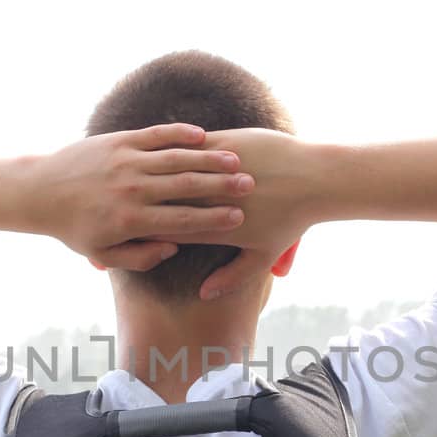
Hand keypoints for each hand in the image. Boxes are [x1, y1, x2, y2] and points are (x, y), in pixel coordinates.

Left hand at [27, 123, 252, 270]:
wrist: (40, 192)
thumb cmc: (75, 228)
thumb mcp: (105, 253)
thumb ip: (141, 257)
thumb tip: (174, 248)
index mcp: (131, 220)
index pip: (183, 220)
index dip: (214, 219)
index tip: (240, 217)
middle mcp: (131, 189)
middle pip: (186, 187)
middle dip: (221, 187)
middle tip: (250, 187)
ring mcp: (126, 161)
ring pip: (176, 158)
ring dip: (209, 160)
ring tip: (236, 162)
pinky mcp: (119, 140)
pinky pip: (156, 135)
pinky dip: (181, 135)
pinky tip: (203, 137)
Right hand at [140, 128, 317, 298]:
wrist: (316, 180)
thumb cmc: (292, 223)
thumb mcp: (263, 257)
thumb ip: (232, 278)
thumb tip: (204, 295)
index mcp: (215, 227)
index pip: (169, 229)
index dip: (147, 230)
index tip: (131, 230)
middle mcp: (212, 197)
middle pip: (166, 200)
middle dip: (143, 201)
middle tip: (121, 198)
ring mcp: (218, 168)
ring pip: (176, 169)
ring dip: (156, 171)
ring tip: (136, 171)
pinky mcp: (226, 141)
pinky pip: (192, 145)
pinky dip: (177, 148)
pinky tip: (161, 149)